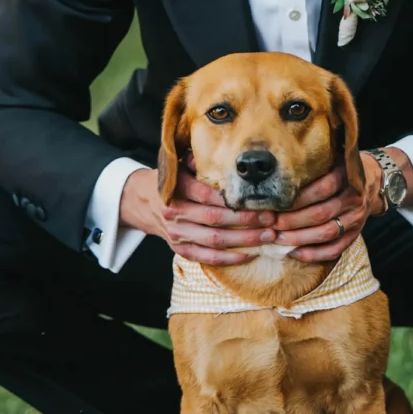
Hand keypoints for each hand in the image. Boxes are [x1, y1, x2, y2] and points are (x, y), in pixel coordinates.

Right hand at [119, 167, 276, 265]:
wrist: (141, 201)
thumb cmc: (171, 181)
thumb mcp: (180, 165)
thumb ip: (200, 162)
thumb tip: (228, 155)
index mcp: (176, 190)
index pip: (206, 195)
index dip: (232, 199)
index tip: (256, 199)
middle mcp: (175, 213)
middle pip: (215, 219)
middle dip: (246, 220)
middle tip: (271, 218)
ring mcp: (177, 234)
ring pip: (214, 241)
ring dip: (244, 240)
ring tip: (267, 236)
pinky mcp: (180, 249)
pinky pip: (206, 257)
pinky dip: (229, 258)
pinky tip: (249, 254)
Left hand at [269, 149, 412, 262]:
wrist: (373, 180)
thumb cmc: (341, 168)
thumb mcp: (331, 158)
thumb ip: (311, 165)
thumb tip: (274, 175)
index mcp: (347, 176)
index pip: (321, 189)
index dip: (296, 199)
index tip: (273, 204)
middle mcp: (354, 199)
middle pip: (321, 214)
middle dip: (291, 221)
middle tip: (269, 224)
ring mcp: (356, 219)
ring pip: (327, 233)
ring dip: (299, 238)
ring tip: (277, 238)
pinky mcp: (355, 234)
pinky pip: (335, 249)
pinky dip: (314, 254)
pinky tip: (294, 252)